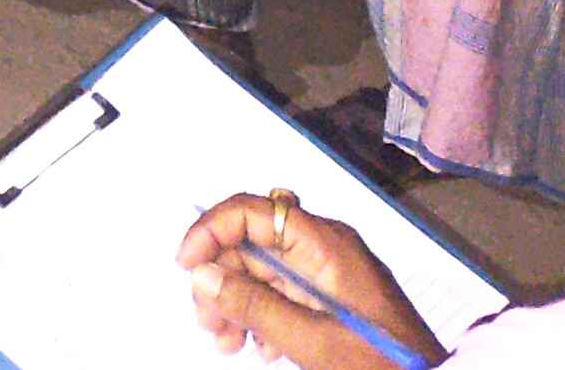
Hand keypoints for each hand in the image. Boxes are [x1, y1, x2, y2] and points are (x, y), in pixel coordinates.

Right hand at [178, 193, 440, 369]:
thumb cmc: (376, 365)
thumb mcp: (312, 342)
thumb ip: (255, 306)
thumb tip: (199, 273)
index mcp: (326, 243)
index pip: (253, 210)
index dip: (211, 230)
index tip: (187, 268)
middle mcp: (326, 247)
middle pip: (253, 242)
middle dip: (222, 279)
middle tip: (209, 325)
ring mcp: (332, 273)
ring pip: (264, 270)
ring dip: (237, 301)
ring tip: (228, 343)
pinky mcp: (335, 298)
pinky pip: (284, 292)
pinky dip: (263, 314)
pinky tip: (259, 348)